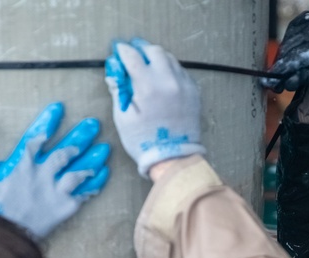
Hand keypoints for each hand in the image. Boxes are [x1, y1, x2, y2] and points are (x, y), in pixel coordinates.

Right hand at [0, 102, 109, 239]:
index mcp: (19, 165)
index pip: (38, 136)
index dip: (49, 121)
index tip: (60, 107)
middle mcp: (41, 176)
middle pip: (66, 151)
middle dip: (81, 136)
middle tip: (94, 124)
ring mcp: (54, 194)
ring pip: (79, 171)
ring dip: (93, 158)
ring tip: (105, 148)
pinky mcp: (62, 211)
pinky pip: (83, 195)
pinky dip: (94, 184)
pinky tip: (103, 174)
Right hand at [105, 39, 204, 177]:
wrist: (173, 158)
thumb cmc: (143, 141)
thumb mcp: (123, 117)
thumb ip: (118, 90)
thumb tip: (115, 72)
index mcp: (148, 87)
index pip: (133, 56)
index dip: (123, 51)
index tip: (118, 50)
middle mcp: (168, 81)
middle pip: (154, 51)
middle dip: (141, 49)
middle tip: (133, 53)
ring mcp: (184, 86)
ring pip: (170, 59)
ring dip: (157, 58)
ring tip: (148, 65)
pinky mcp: (194, 93)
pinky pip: (181, 72)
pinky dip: (170, 69)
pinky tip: (163, 78)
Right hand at [263, 12, 308, 92]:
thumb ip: (308, 77)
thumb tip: (288, 82)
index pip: (299, 56)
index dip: (283, 70)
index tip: (270, 82)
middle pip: (290, 50)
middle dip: (280, 70)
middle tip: (274, 86)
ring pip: (286, 44)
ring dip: (280, 63)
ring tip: (280, 80)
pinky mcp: (304, 20)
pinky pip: (287, 38)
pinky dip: (285, 52)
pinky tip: (288, 64)